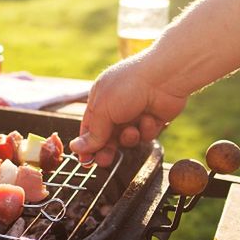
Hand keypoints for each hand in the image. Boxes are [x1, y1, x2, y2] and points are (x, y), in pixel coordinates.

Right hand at [70, 54, 187, 165]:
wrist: (164, 78)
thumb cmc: (129, 86)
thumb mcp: (103, 110)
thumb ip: (93, 133)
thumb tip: (75, 148)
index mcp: (100, 101)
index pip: (89, 128)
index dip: (86, 145)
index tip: (85, 161)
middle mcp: (116, 108)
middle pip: (107, 138)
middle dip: (106, 150)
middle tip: (104, 161)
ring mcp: (135, 114)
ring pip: (127, 139)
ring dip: (128, 138)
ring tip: (132, 130)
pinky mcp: (152, 120)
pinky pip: (145, 135)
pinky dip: (146, 130)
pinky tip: (150, 118)